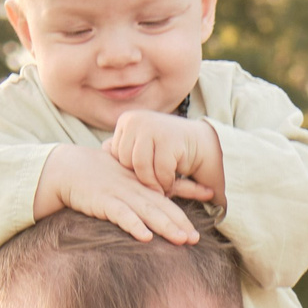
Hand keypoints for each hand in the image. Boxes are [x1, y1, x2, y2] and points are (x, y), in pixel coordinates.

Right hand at [37, 142, 202, 244]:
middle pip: (164, 206)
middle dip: (181, 222)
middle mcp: (136, 187)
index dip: (192, 188)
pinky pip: (122, 215)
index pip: (171, 185)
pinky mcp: (104, 202)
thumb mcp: (125, 176)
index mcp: (143, 181)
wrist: (68, 168)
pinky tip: (146, 237)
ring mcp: (121, 194)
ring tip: (182, 239)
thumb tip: (162, 197)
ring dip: (166, 226)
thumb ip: (144, 187)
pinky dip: (134, 226)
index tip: (212, 193)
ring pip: (148, 212)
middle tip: (197, 238)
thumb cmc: (98, 175)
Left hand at [105, 110, 222, 205]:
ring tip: (162, 188)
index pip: (115, 155)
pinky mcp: (169, 138)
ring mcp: (153, 126)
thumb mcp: (142, 147)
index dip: (129, 171)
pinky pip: (160, 170)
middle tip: (154, 185)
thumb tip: (101, 151)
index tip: (143, 177)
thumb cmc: (170, 150)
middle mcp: (137, 120)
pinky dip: (166, 183)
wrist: (205, 145)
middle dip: (140, 178)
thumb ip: (123, 149)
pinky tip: (172, 184)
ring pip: (140, 167)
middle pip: (125, 161)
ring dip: (153, 183)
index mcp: (127, 121)